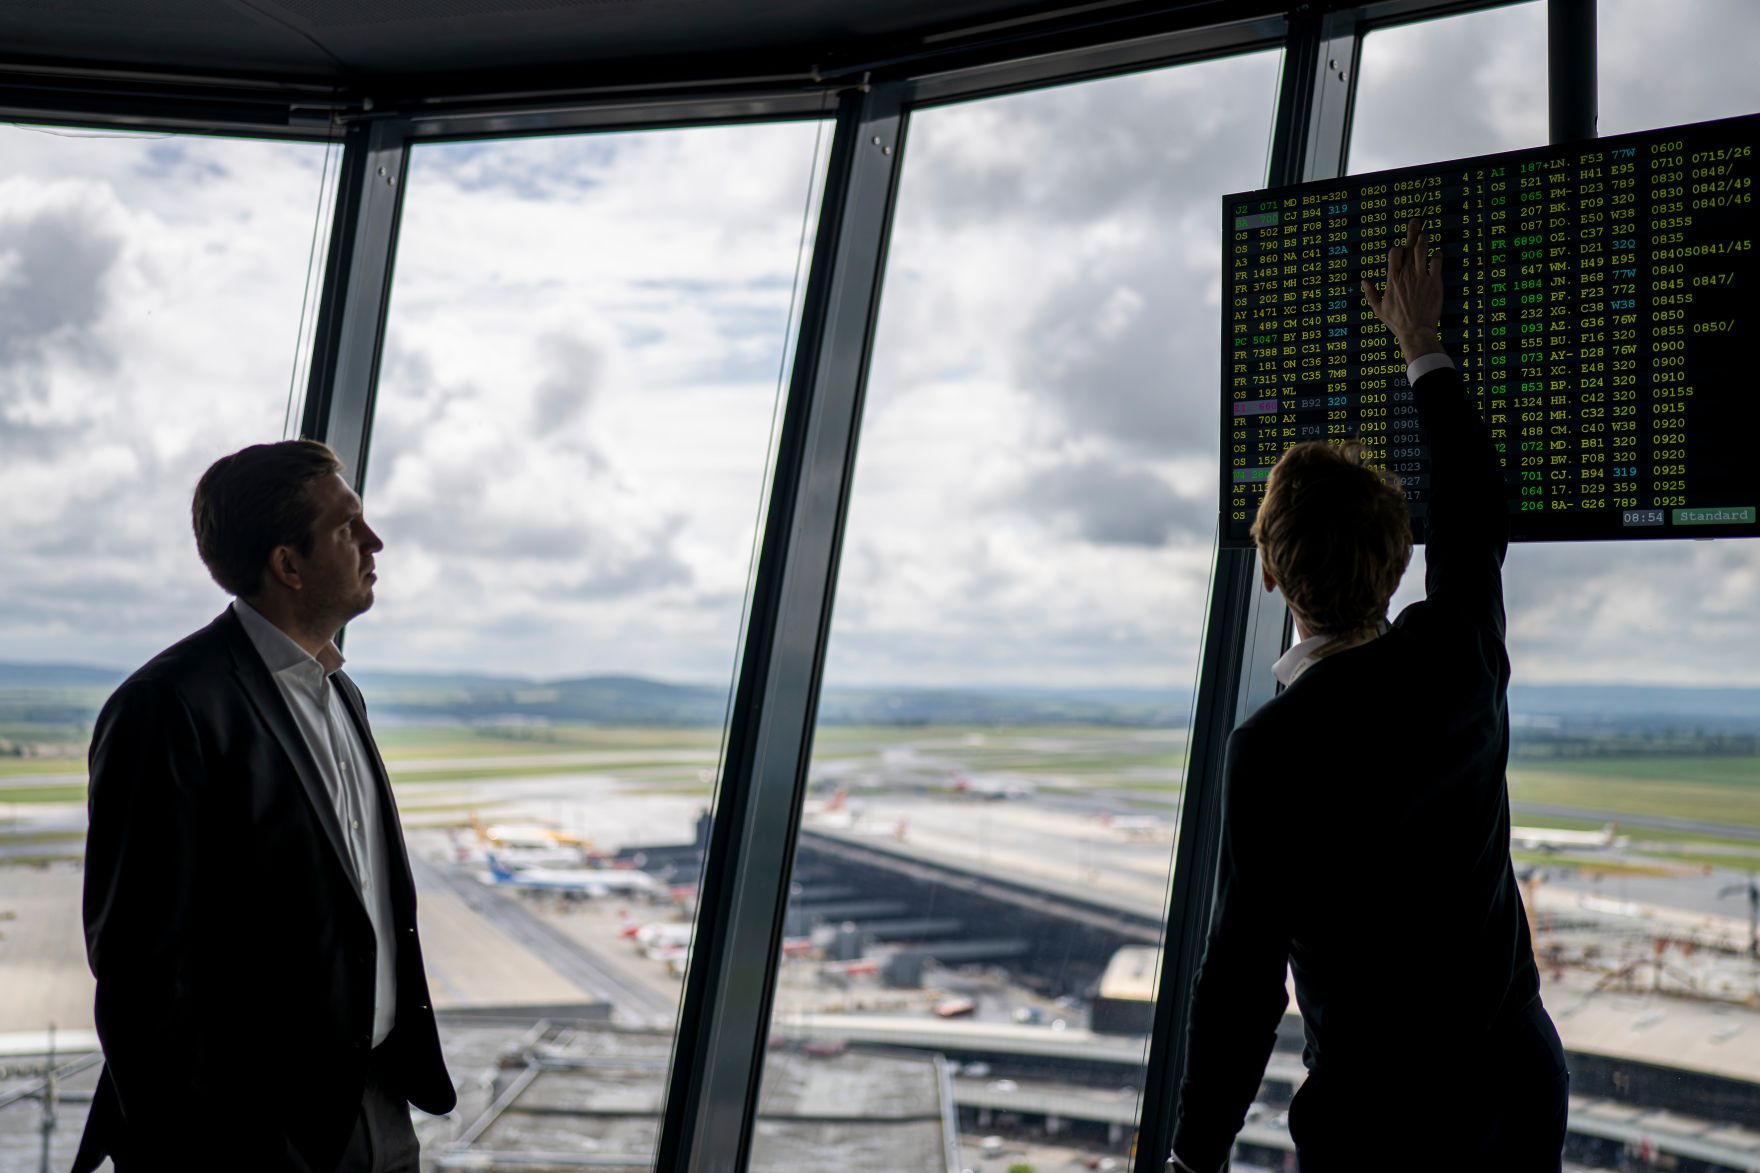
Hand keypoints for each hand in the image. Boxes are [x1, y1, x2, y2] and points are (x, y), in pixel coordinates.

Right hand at [1361, 217, 1444, 364]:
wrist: (1415, 331)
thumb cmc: (1396, 322)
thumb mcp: (1378, 309)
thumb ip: (1370, 293)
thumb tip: (1364, 281)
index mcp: (1392, 279)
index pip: (1394, 253)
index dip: (1397, 248)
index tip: (1400, 249)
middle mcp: (1406, 274)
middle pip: (1409, 246)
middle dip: (1413, 231)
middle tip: (1416, 221)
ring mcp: (1421, 277)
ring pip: (1423, 249)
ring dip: (1425, 239)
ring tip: (1425, 234)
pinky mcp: (1434, 282)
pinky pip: (1437, 261)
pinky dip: (1437, 255)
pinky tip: (1437, 254)